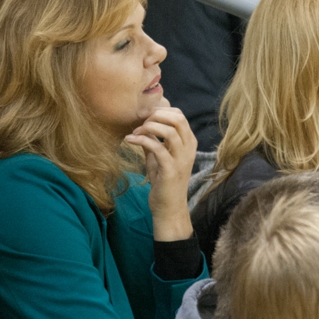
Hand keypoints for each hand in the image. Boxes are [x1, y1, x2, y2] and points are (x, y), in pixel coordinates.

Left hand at [125, 106, 196, 240]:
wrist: (168, 207)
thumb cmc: (164, 181)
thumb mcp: (159, 157)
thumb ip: (154, 140)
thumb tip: (143, 125)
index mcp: (188, 143)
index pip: (179, 115)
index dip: (160, 111)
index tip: (144, 117)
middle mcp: (188, 149)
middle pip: (178, 118)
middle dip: (156, 115)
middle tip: (140, 122)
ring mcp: (181, 159)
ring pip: (169, 131)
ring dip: (148, 127)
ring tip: (134, 132)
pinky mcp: (171, 169)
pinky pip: (157, 147)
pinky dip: (141, 139)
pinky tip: (129, 140)